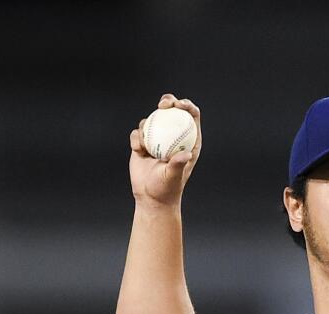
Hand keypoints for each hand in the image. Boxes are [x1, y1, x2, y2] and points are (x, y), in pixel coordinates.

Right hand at [128, 93, 201, 207]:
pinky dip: (137, 138)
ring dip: (148, 123)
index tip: (178, 105)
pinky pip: (137, 133)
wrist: (150, 198)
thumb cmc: (166, 189)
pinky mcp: (142, 143)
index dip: (186, 105)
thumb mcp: (173, 177)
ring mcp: (158, 138)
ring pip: (152, 119)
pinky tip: (138, 149)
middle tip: (163, 105)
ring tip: (146, 143)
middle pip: (172, 110)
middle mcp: (174, 136)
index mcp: (188, 141)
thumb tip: (185, 154)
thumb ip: (178, 164)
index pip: (191, 117)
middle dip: (168, 101)